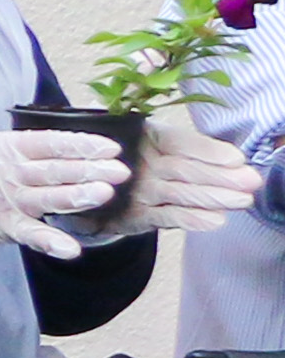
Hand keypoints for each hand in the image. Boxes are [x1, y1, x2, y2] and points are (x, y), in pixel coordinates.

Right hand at [131, 106, 265, 234]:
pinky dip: (192, 219)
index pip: (180, 142)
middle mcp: (140, 164)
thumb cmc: (149, 159)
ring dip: (214, 198)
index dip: (210, 151)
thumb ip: (197, 150)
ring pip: (179, 193)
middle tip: (251, 182)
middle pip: (183, 169)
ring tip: (243, 200)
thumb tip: (238, 164)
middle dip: (221, 176)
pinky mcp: (137, 215)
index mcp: (150, 137)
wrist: (106, 184)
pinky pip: (167, 217)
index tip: (237, 160)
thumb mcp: (165, 143)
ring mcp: (138, 190)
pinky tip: (216, 220)